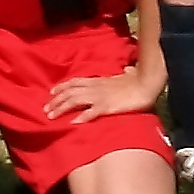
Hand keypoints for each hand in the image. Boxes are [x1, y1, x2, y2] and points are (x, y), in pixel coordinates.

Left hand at [43, 66, 158, 122]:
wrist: (148, 83)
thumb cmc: (140, 79)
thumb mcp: (129, 75)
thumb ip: (125, 73)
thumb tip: (128, 70)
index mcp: (99, 80)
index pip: (75, 82)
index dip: (62, 87)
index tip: (51, 92)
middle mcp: (96, 87)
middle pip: (70, 92)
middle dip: (56, 101)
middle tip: (45, 110)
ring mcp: (101, 96)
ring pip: (75, 100)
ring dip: (61, 108)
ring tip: (51, 117)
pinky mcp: (108, 106)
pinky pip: (91, 112)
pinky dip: (81, 117)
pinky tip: (72, 123)